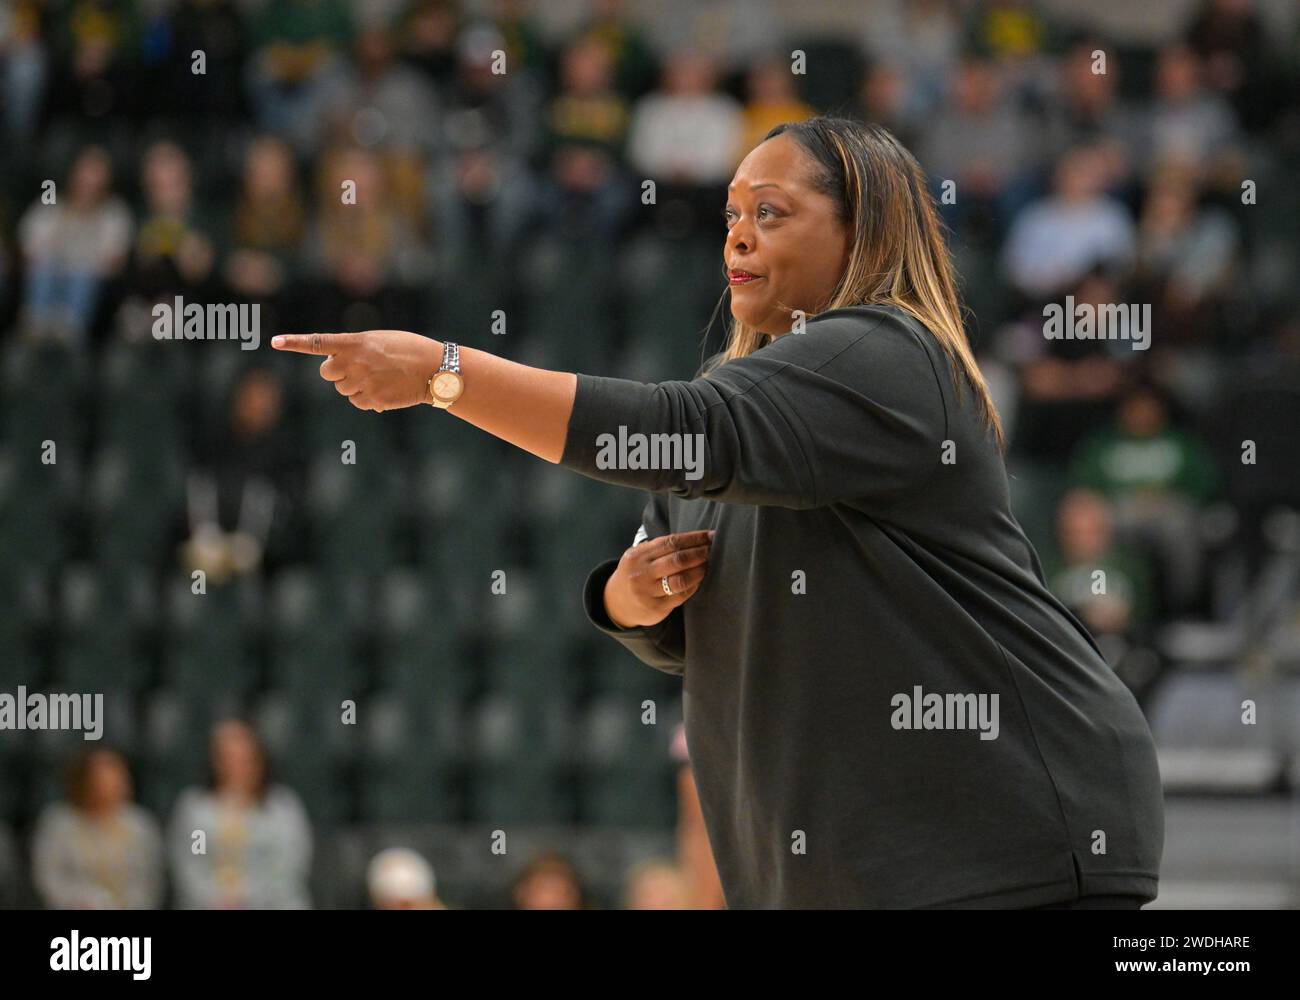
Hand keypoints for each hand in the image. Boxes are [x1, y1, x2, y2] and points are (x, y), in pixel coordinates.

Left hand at [271, 330, 441, 411]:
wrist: (434, 369)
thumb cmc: (409, 350)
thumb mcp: (380, 341)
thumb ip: (356, 350)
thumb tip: (342, 375)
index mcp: (355, 342)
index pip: (318, 342)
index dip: (294, 342)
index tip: (274, 342)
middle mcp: (355, 362)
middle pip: (327, 373)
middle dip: (337, 373)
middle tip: (356, 369)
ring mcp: (363, 382)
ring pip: (343, 390)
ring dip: (354, 386)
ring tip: (379, 378)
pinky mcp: (373, 399)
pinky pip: (358, 403)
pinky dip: (367, 400)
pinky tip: (385, 391)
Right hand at [603, 530, 714, 628]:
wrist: (616, 601)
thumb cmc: (636, 573)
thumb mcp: (639, 556)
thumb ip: (660, 547)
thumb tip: (696, 538)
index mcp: (638, 555)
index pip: (670, 542)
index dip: (693, 539)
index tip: (709, 536)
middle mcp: (641, 573)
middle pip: (677, 560)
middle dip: (699, 553)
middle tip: (712, 550)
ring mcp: (647, 592)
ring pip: (680, 579)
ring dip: (699, 570)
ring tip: (708, 565)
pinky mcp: (656, 608)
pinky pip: (680, 596)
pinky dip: (693, 586)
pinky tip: (699, 580)